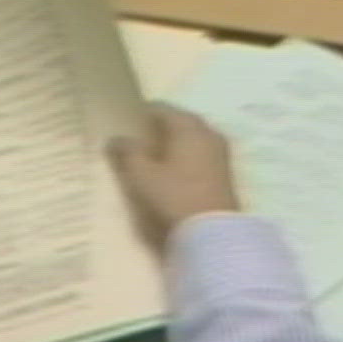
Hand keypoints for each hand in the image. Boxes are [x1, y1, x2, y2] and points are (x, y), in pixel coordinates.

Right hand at [109, 104, 240, 245]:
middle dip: (161, 127)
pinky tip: (175, 171)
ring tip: (155, 156)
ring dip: (175, 142)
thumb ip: (128, 152)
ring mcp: (221, 152)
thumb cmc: (174, 197)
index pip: (162, 108)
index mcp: (188, 126)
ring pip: (193, 137)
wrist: (213, 232)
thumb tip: (116, 139)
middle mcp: (208, 132)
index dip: (142, 113)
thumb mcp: (142, 175)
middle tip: (139, 139)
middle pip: (181, 121)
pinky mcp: (226, 172)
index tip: (127, 123)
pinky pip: (202, 153)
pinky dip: (188, 156)